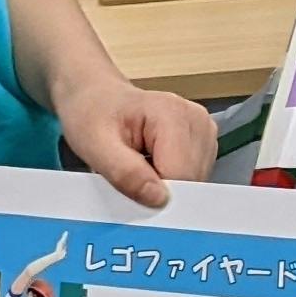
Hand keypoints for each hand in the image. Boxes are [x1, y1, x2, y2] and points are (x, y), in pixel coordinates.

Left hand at [57, 73, 218, 206]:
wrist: (95, 97)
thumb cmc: (92, 114)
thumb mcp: (95, 145)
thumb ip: (125, 173)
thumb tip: (159, 199)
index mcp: (174, 115)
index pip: (181, 175)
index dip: (156, 195)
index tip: (130, 194)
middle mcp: (197, 120)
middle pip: (191, 180)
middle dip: (160, 192)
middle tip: (129, 178)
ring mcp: (203, 131)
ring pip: (194, 183)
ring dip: (165, 187)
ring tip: (138, 168)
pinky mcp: (203, 142)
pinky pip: (193, 178)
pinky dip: (171, 182)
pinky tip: (150, 166)